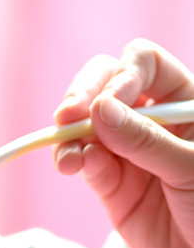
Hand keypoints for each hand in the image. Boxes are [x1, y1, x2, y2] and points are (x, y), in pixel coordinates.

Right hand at [53, 39, 193, 247]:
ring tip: (69, 158)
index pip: (145, 65)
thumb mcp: (192, 170)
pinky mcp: (109, 182)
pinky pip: (83, 160)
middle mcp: (153, 120)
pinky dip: (72, 159)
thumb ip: (146, 140)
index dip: (122, 76)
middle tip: (67, 117)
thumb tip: (98, 110)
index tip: (107, 105)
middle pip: (106, 83)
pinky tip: (74, 166)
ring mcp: (127, 150)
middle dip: (82, 96)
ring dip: (70, 134)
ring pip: (85, 123)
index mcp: (186, 103)